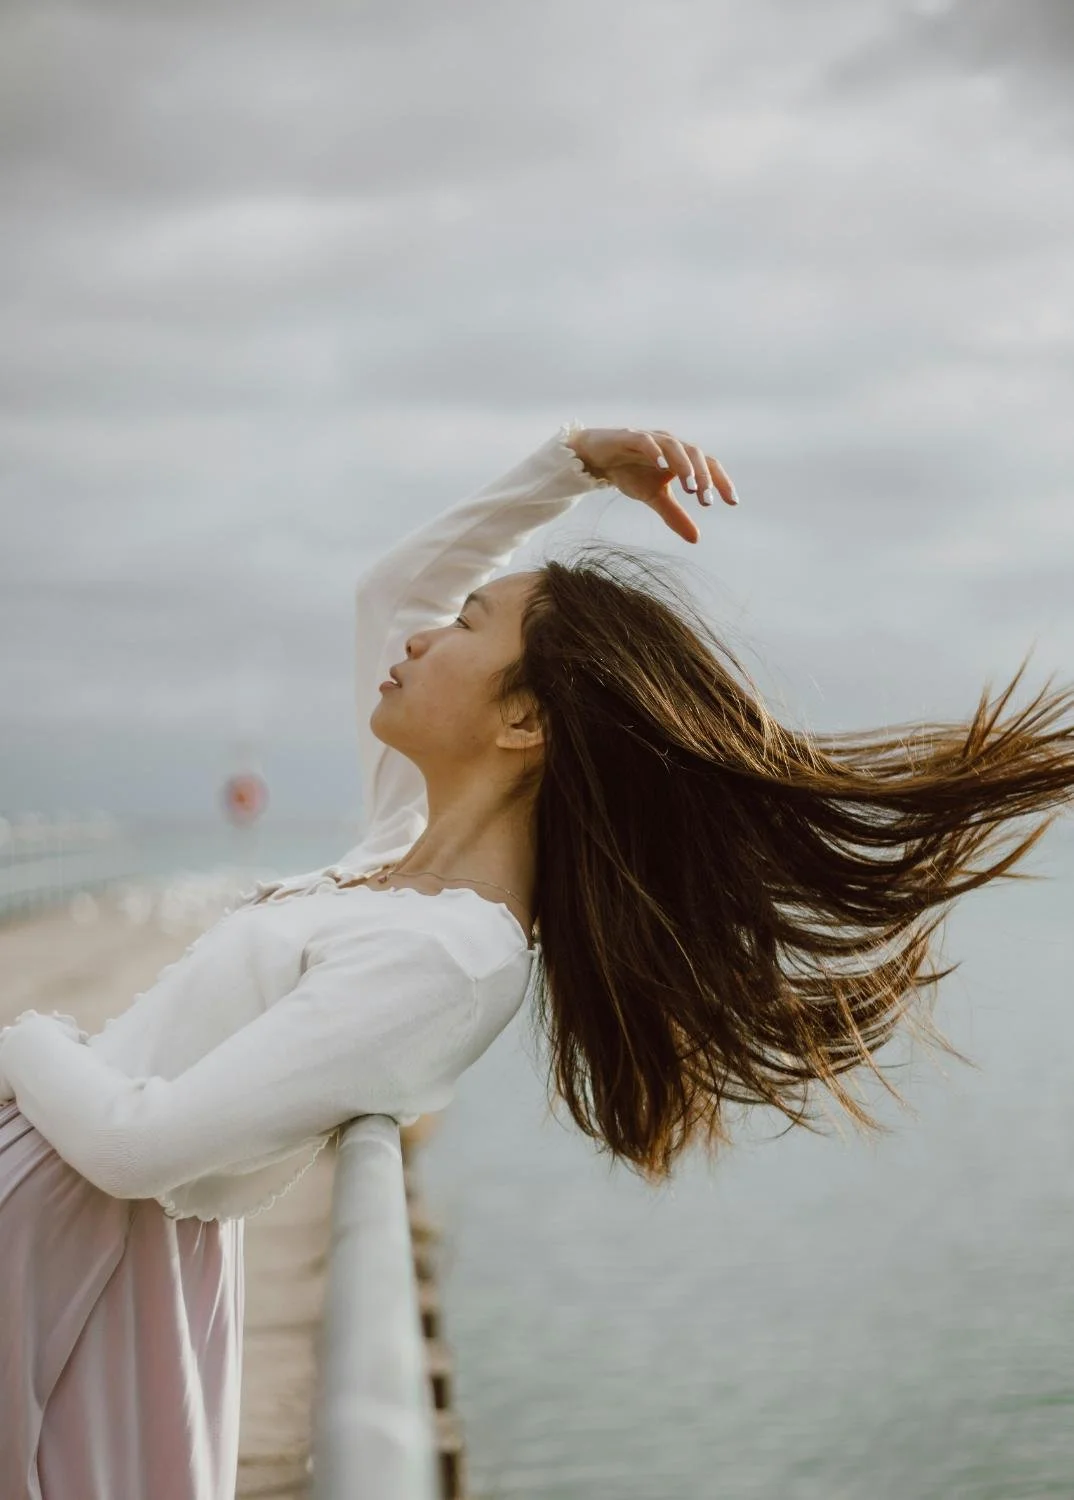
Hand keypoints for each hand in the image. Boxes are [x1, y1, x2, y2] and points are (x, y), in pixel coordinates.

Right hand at [566, 426, 737, 544]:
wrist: (597, 460)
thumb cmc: (630, 473)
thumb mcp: (654, 498)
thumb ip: (675, 515)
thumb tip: (696, 539)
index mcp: (681, 458)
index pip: (708, 466)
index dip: (721, 482)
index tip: (732, 502)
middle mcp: (671, 445)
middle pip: (696, 455)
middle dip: (703, 477)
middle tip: (707, 501)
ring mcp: (652, 439)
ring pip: (675, 447)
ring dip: (685, 466)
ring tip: (690, 487)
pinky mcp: (631, 437)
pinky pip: (647, 442)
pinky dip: (656, 452)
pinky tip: (662, 466)